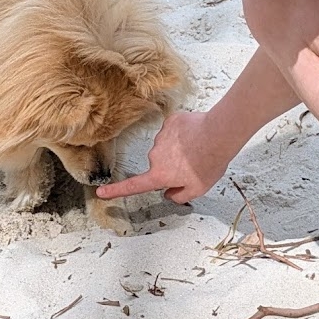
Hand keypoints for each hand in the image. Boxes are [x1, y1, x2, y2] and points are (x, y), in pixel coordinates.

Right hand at [96, 111, 232, 203]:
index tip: (101, 192)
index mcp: (159, 175)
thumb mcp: (197, 190)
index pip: (134, 186)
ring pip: (168, 146)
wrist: (217, 135)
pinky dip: (183, 134)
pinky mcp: (170, 122)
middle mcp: (155, 156)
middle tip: (194, 164)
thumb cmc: (208, 163)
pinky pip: (174, 131)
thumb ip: (180, 196)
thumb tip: (169, 194)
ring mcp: (161, 137)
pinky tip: (195, 135)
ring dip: (179, 148)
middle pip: (160, 164)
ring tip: (198, 149)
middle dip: (173, 165)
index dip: (116, 191)